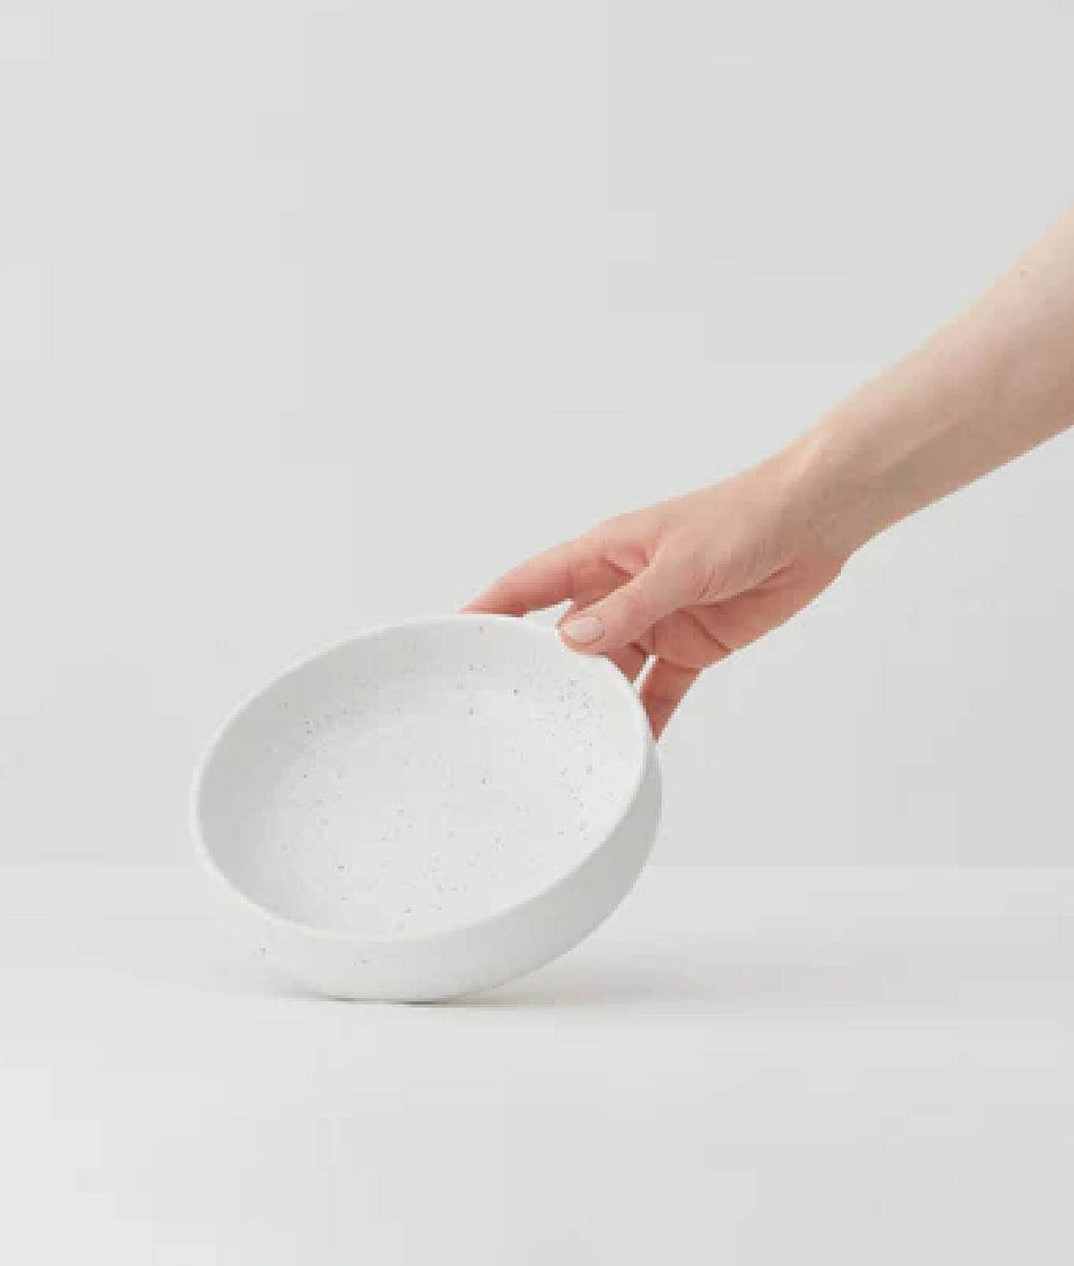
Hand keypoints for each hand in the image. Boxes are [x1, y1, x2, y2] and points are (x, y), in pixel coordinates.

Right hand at [464, 445, 850, 736]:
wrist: (813, 522)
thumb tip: (574, 643)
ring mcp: (656, 619)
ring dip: (597, 704)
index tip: (452, 635)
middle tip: (509, 715)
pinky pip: (661, 689)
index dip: (491, 609)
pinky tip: (634, 748)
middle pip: (567, 638)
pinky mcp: (694, 645)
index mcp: (605, 554)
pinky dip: (648, 717)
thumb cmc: (743, 518)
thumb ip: (631, 607)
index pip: (531, 584)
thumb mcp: (680, 563)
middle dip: (541, 672)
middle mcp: (621, 589)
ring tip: (571, 743)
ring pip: (612, 671)